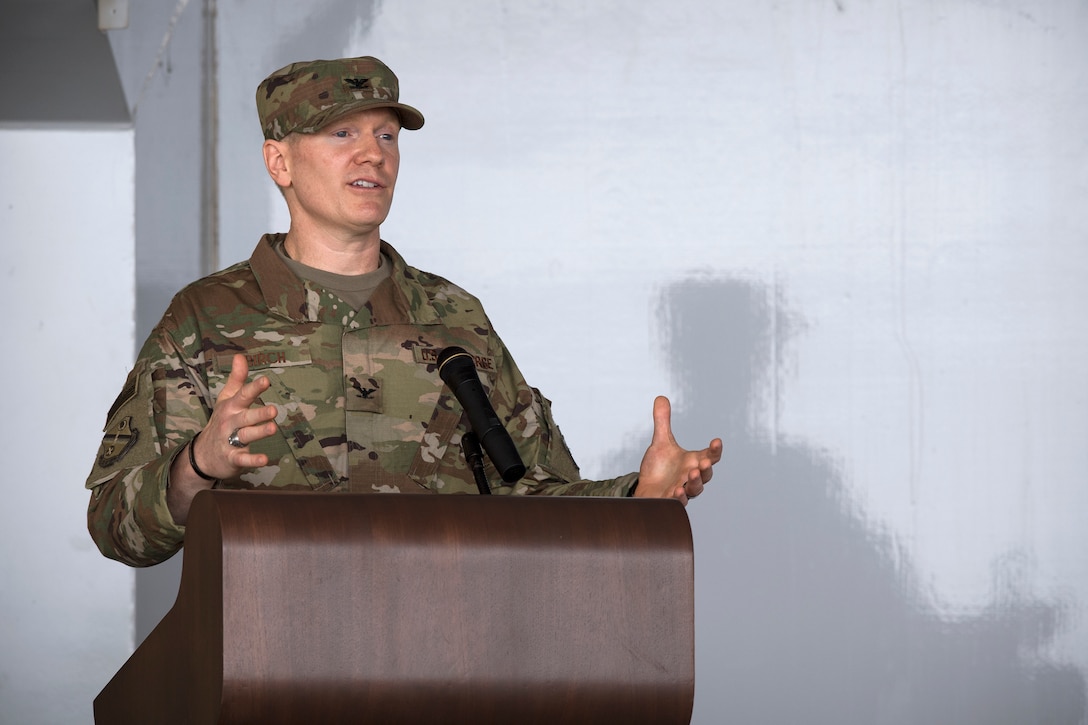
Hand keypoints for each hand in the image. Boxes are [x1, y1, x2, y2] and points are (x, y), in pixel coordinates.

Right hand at [168, 354, 278, 523]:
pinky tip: (264, 459)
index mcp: (231, 407)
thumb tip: (240, 356)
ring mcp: (230, 441)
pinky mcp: (233, 458)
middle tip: (274, 410)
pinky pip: (242, 459)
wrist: (203, 454)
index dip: (254, 388)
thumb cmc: (222, 421)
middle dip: (259, 414)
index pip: (243, 395)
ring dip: (259, 432)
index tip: (266, 380)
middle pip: (246, 417)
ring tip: (273, 428)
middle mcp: (231, 422)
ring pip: (246, 435)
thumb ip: (237, 379)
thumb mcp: (226, 399)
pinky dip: (252, 460)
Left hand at [633, 396, 721, 504]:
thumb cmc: (658, 468)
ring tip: (692, 474)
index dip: (715, 450)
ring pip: (695, 489)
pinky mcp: (670, 502)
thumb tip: (661, 397)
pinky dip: (679, 498)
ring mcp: (682, 490)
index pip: (710, 456)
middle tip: (705, 462)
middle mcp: (691, 477)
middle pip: (706, 475)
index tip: (716, 441)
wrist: (646, 489)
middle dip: (706, 469)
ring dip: (695, 482)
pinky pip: (678, 502)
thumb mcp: (661, 442)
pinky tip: (676, 491)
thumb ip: (663, 422)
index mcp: (693, 462)